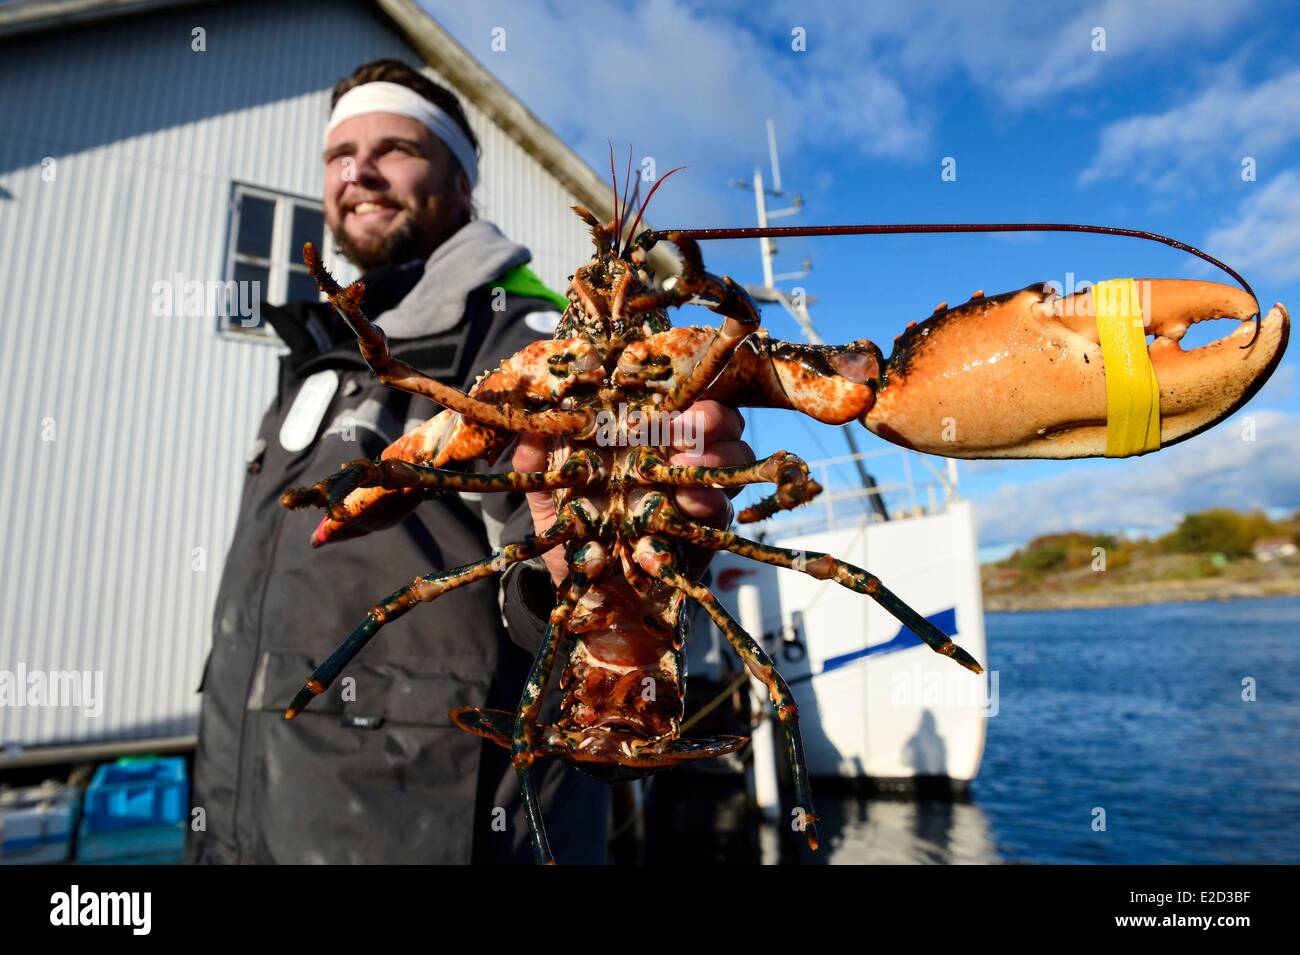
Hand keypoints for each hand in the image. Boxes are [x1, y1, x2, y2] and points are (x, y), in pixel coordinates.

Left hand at [513, 399, 753, 587]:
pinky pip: (725, 506)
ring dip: (716, 455)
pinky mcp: (709, 529)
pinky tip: (689, 500)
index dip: (680, 388)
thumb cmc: (573, 534)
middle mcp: (679, 456)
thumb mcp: (547, 497)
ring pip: (734, 456)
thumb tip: (530, 428)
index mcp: (645, 436)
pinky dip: (712, 500)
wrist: (590, 596)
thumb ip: (537, 464)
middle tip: (687, 427)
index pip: (677, 396)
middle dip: (712, 416)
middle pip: (721, 419)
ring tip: (685, 465)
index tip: (662, 394)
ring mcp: (699, 490)